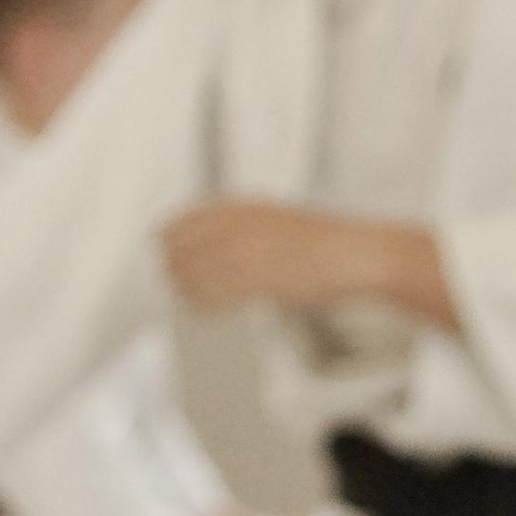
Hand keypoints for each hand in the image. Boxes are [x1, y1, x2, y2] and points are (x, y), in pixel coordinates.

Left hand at [161, 198, 383, 314]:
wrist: (355, 255)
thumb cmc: (322, 245)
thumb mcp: (278, 221)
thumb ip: (245, 230)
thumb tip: (213, 251)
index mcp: (245, 206)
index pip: (186, 219)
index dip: (168, 239)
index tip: (159, 253)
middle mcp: (242, 223)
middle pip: (184, 246)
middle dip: (170, 266)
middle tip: (165, 283)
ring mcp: (251, 250)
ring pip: (196, 272)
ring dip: (184, 288)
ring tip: (180, 299)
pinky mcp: (261, 278)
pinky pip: (218, 294)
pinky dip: (204, 302)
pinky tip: (200, 309)